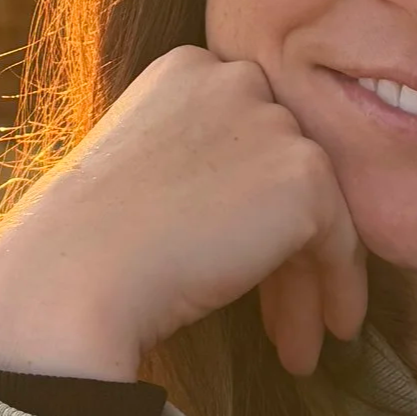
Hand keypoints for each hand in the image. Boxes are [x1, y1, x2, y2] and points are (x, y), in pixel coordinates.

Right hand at [0, 47, 366, 381]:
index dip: (247, 204)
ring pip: (315, 207)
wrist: (75, 274)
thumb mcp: (140, 172)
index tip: (238, 259)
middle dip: (282, 244)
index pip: (244, 133)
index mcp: (186, 70)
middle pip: (283, 168)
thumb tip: (249, 209)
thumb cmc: (86, 242)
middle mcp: (233, 78)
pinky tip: (330, 333)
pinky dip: (339, 287)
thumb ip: (198, 163)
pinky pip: (341, 239)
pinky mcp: (302, 173)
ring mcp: (272, 121)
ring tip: (300, 345)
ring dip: (307, 279)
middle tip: (278, 314)